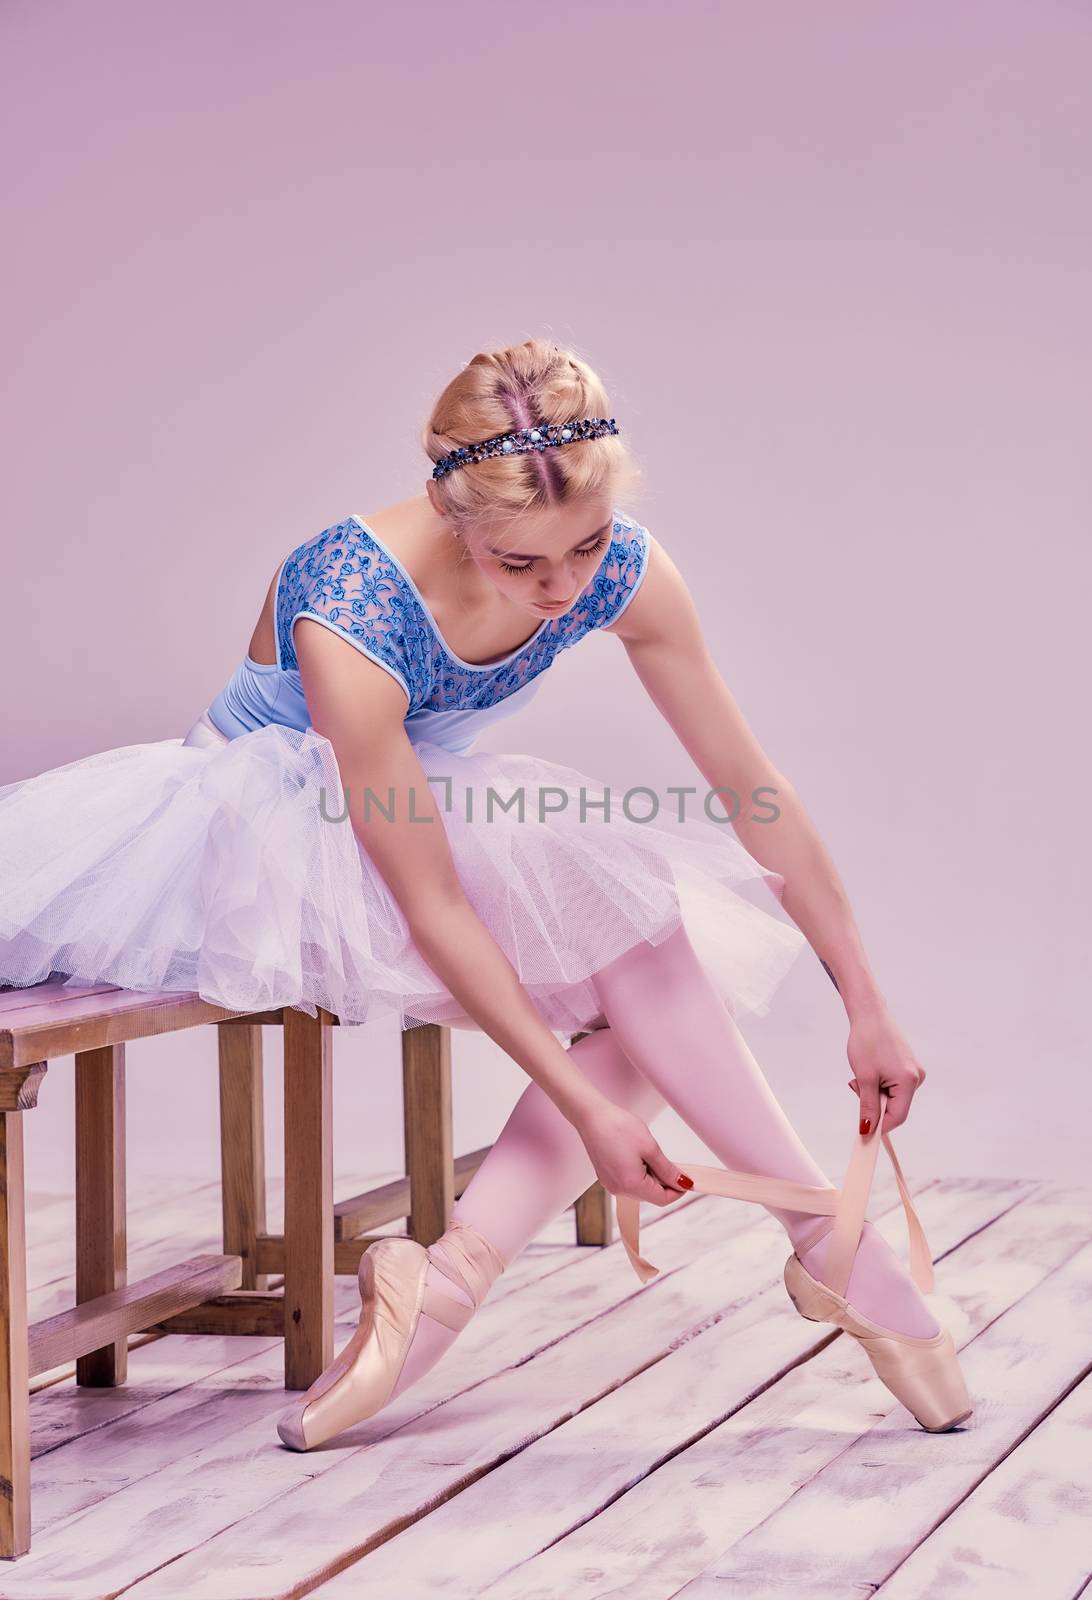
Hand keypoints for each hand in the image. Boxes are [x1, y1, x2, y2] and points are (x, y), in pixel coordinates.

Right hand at [575, 1099, 692, 1206]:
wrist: (591, 1116)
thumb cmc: (618, 1127)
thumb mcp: (650, 1147)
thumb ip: (668, 1170)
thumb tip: (682, 1183)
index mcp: (631, 1185)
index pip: (662, 1200)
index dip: (677, 1191)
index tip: (687, 1179)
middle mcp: (618, 1190)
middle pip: (651, 1195)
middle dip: (664, 1182)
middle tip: (668, 1160)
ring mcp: (610, 1184)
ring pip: (640, 1189)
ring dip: (651, 1177)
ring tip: (648, 1153)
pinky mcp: (606, 1177)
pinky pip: (629, 1182)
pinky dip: (639, 1173)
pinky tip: (637, 1155)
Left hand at [846, 1005, 926, 1134]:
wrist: (870, 1014)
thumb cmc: (867, 1041)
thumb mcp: (865, 1078)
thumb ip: (868, 1107)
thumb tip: (867, 1130)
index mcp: (909, 1081)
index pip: (897, 1117)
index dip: (880, 1126)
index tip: (863, 1131)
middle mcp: (917, 1078)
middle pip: (895, 1107)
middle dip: (874, 1103)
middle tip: (857, 1086)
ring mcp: (913, 1072)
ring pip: (892, 1097)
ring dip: (874, 1092)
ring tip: (862, 1074)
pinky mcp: (907, 1068)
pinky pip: (893, 1086)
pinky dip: (879, 1084)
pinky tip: (870, 1070)